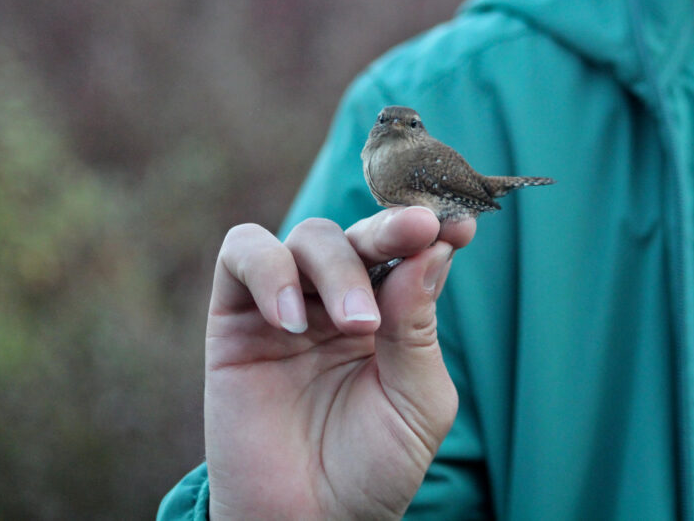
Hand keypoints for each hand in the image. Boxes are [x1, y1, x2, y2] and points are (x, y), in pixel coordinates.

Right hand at [203, 206, 475, 519]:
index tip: (459, 223)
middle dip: (390, 230)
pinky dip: (268, 270)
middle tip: (416, 232)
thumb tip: (432, 250)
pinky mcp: (235, 319)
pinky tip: (291, 322)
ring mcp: (289, 306)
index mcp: (392, 316)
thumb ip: (418, 327)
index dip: (432, 228)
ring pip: (309, 237)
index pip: (410, 252)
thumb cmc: (372, 469)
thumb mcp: (417, 402)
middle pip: (361, 234)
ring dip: (338, 265)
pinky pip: (241, 255)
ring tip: (354, 323)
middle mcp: (340, 301)